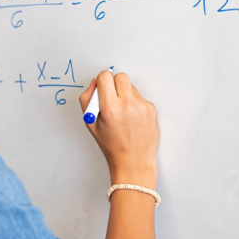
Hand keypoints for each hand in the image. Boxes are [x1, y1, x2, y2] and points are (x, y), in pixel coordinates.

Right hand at [79, 71, 158, 187]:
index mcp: (110, 108)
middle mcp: (127, 105)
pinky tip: (132, 118)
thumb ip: (87, 99)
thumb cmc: (111, 145)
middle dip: (114, 83)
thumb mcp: (90, 123)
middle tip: (111, 96)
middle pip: (120, 76)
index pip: (105, 77)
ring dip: (124, 93)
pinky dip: (134, 103)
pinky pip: (140, 97)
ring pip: (131, 86)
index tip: (102, 86)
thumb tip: (95, 83)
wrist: (133, 162)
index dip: (101, 80)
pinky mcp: (151, 109)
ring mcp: (142, 106)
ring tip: (122, 111)